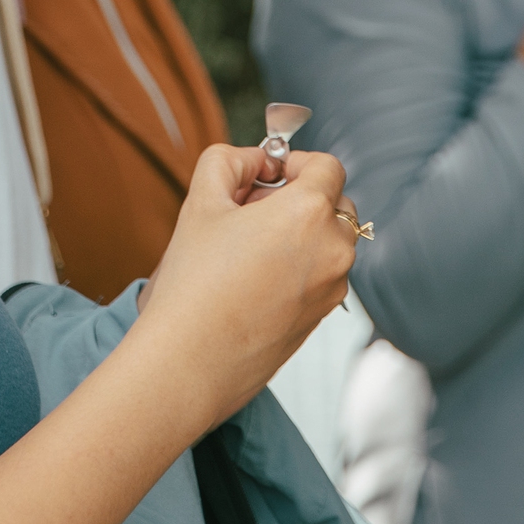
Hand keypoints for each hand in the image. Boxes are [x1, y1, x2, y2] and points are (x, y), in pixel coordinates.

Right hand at [139, 143, 359, 432]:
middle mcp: (333, 250)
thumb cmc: (194, 283)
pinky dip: (299, 267)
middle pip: (333, 202)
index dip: (295, 163)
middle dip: (298, 197)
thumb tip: (254, 163)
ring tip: (247, 248)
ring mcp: (332, 289)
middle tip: (250, 210)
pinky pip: (321, 275)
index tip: (266, 176)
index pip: (327, 166)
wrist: (189, 361)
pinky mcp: (322, 318)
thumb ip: (229, 161)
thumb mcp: (202, 200)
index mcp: (310, 213)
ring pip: (328, 241)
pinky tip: (253, 280)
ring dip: (300, 233)